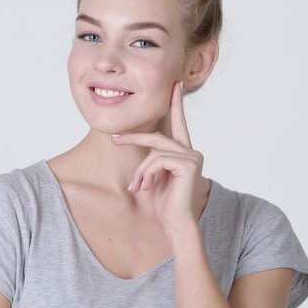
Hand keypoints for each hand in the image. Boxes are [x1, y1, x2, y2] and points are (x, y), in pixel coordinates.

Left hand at [111, 81, 204, 231]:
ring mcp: (192, 157)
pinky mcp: (188, 164)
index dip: (176, 103)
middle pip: (156, 137)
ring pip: (154, 151)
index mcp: (184, 153)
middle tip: (114, 140)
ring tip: (138, 187)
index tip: (176, 84)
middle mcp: (191, 152)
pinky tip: (146, 187)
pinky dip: (146, 173)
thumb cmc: (165, 204)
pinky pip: (157, 160)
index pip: (178, 123)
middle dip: (133, 138)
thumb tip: (134, 144)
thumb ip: (151, 159)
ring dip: (141, 171)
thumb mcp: (153, 176)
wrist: (176, 224)